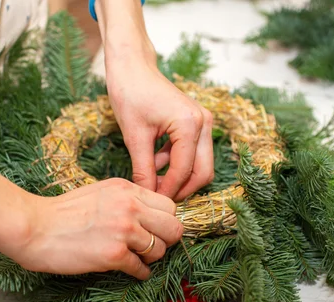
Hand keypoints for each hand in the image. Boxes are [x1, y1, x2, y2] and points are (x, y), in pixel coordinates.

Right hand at [12, 178, 182, 279]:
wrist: (34, 227)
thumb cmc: (63, 212)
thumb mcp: (101, 192)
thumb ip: (127, 199)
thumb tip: (150, 215)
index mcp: (128, 189)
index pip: (170, 205)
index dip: (166, 220)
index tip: (157, 230)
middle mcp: (131, 206)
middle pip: (173, 227)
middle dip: (167, 240)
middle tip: (154, 246)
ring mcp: (124, 230)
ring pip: (160, 249)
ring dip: (152, 258)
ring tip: (137, 258)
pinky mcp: (115, 254)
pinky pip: (142, 268)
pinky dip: (140, 273)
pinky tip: (130, 270)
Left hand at [105, 50, 214, 201]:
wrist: (132, 67)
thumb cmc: (130, 93)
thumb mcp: (134, 137)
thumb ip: (144, 170)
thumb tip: (147, 196)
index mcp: (190, 124)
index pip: (183, 170)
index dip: (168, 191)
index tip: (152, 203)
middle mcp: (203, 123)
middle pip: (203, 172)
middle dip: (182, 189)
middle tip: (159, 200)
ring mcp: (203, 122)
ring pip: (200, 164)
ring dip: (179, 177)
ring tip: (152, 181)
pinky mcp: (197, 123)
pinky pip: (193, 153)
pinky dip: (177, 164)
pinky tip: (155, 163)